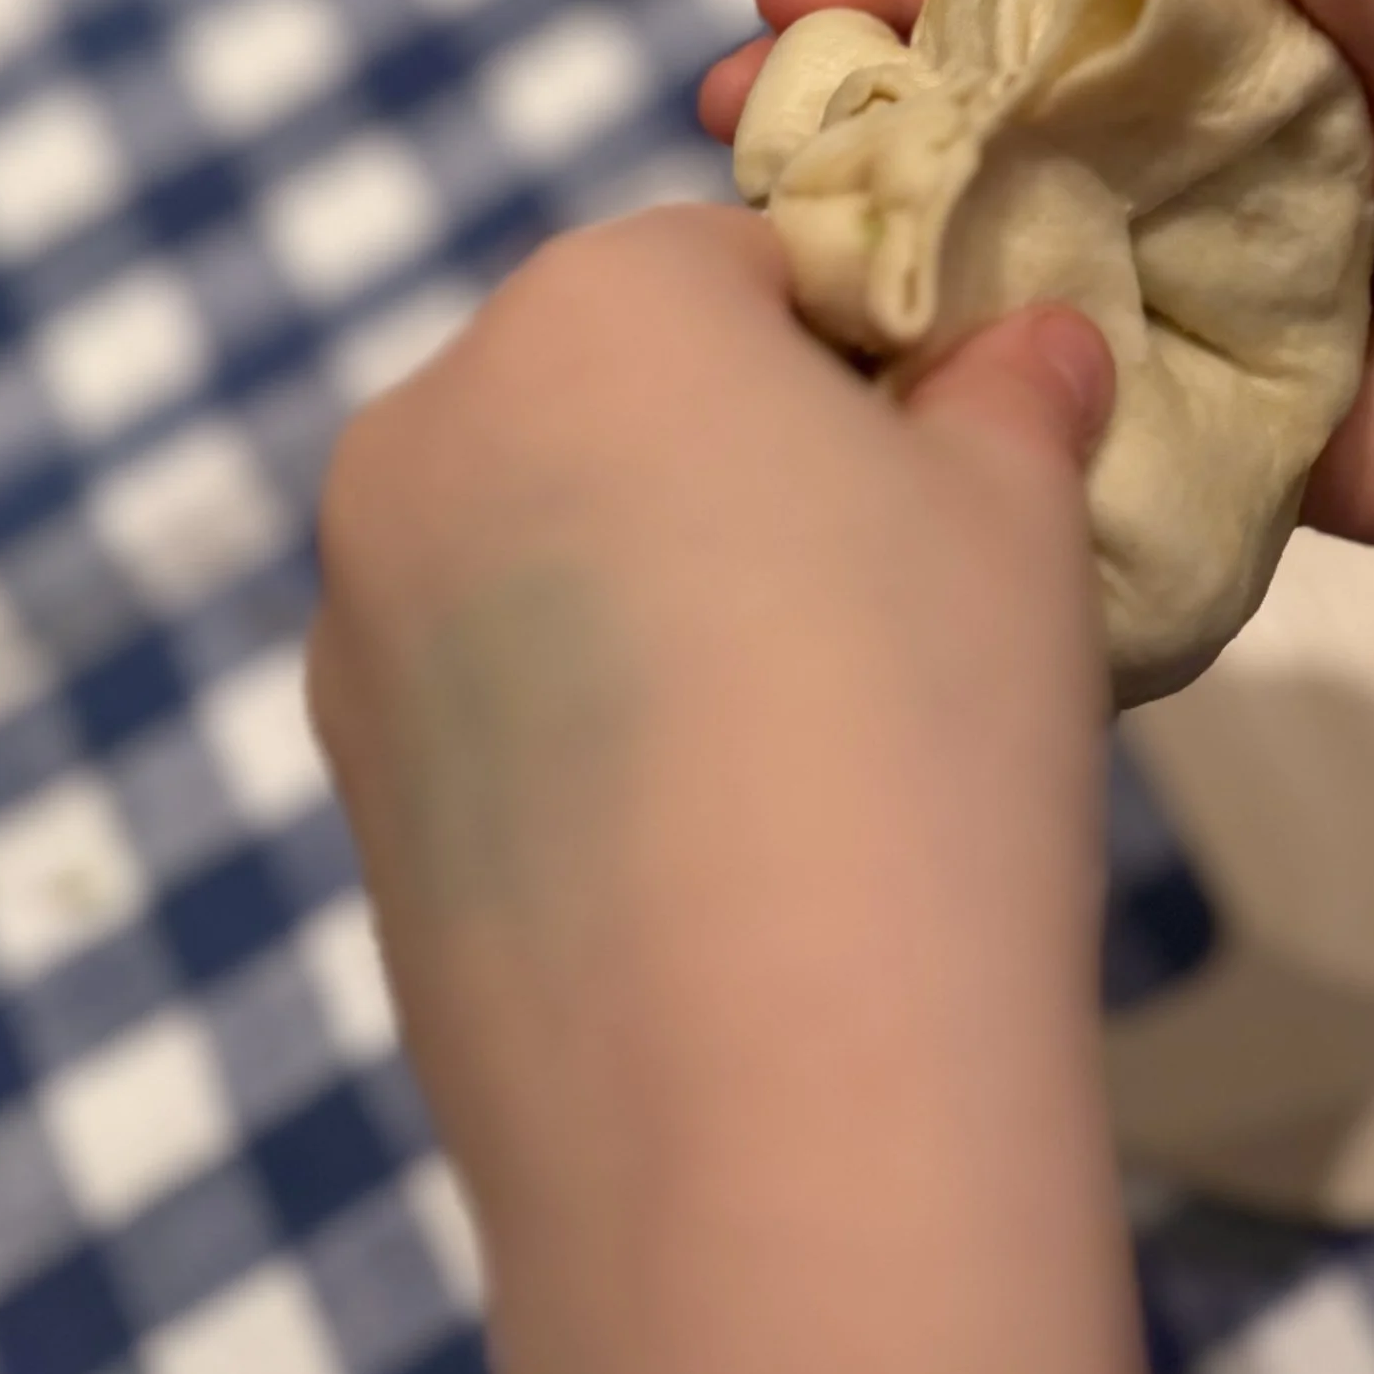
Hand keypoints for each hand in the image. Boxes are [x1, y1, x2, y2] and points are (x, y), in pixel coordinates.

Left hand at [310, 210, 1147, 1373]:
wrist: (764, 1110)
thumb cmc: (916, 722)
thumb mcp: (1018, 511)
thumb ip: (1012, 392)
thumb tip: (1027, 348)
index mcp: (586, 305)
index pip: (750, 263)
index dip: (872, 358)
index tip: (953, 479)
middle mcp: (423, 431)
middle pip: (622, 396)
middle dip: (746, 471)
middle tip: (891, 617)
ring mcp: (358, 626)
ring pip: (548, 547)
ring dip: (658, 599)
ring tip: (802, 758)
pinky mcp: (346, 798)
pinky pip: (496, 700)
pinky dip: (591, 732)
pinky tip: (704, 857)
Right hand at [701, 0, 1373, 564]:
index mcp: (1203, 45)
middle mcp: (1147, 154)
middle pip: (965, 114)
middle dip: (838, 105)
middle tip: (728, 115)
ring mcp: (1137, 281)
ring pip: (970, 246)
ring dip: (857, 240)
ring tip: (743, 253)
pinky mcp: (1149, 408)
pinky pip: (1026, 389)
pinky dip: (936, 383)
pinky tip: (831, 392)